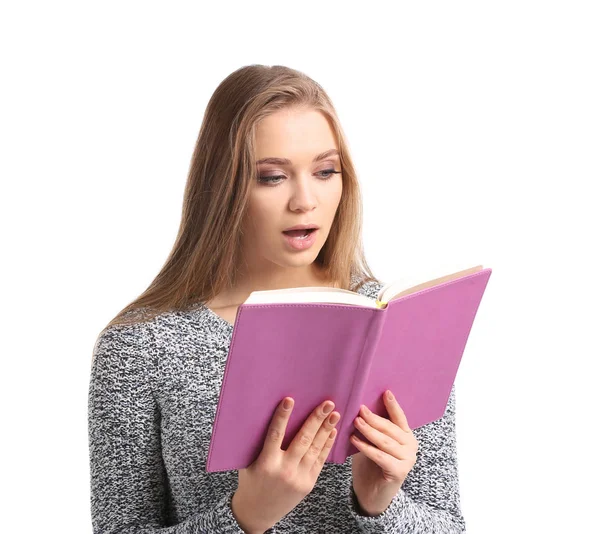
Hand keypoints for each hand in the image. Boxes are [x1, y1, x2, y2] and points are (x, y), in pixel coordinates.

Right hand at [231, 397, 340, 532]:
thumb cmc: (251, 481)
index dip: (282, 416)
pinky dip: (326, 445)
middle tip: (327, 404)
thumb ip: (260, 444)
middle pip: (303, 440)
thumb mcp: (249, 462)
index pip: (275, 435)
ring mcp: (299, 478)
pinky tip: (331, 432)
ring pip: (315, 449)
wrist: (258, 513)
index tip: (289, 400)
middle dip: (316, 420)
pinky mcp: (308, 484)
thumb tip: (268, 416)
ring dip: (326, 429)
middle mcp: (284, 470)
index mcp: (266, 463)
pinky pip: (319, 461)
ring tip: (334, 414)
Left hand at [350, 390, 418, 516]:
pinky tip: (354, 441)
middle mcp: (411, 446)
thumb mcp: (371, 441)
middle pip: (390, 428)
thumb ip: (371, 428)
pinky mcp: (399, 472)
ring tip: (356, 422)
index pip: (399, 417)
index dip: (392, 405)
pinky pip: (380, 456)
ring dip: (369, 431)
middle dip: (374, 418)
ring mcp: (407, 460)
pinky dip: (367, 448)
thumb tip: (358, 409)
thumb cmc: (370, 463)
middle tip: (360, 409)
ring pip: (385, 442)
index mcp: (406, 435)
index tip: (385, 392)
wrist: (372, 493)